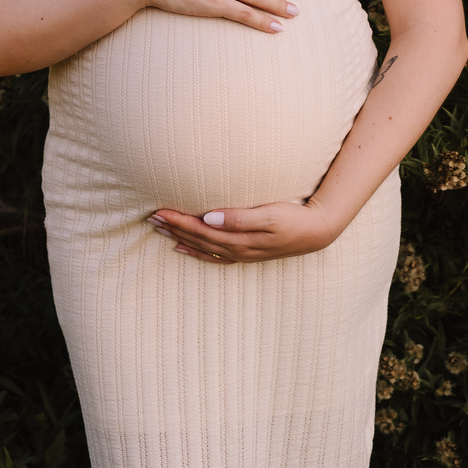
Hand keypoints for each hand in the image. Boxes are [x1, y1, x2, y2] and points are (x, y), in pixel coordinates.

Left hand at [148, 199, 336, 262]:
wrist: (315, 232)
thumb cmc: (292, 218)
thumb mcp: (269, 215)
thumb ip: (239, 218)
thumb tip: (209, 218)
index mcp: (239, 239)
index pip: (201, 230)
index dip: (179, 221)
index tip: (159, 211)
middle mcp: (236, 249)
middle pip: (197, 239)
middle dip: (174, 228)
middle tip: (152, 217)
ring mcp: (240, 254)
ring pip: (202, 248)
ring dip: (180, 238)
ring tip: (160, 229)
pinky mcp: (246, 254)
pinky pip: (213, 257)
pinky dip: (196, 253)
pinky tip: (183, 248)